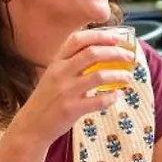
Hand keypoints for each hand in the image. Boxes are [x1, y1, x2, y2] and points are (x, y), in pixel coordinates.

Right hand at [13, 28, 136, 144]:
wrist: (32, 125)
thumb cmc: (48, 99)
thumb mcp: (54, 75)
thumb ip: (72, 64)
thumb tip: (103, 54)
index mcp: (57, 62)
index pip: (78, 40)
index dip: (100, 36)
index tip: (117, 38)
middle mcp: (60, 73)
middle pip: (92, 54)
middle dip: (116, 53)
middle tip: (129, 57)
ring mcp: (65, 91)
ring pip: (99, 76)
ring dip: (118, 75)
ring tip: (128, 77)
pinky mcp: (71, 109)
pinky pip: (99, 101)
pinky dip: (112, 97)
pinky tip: (117, 96)